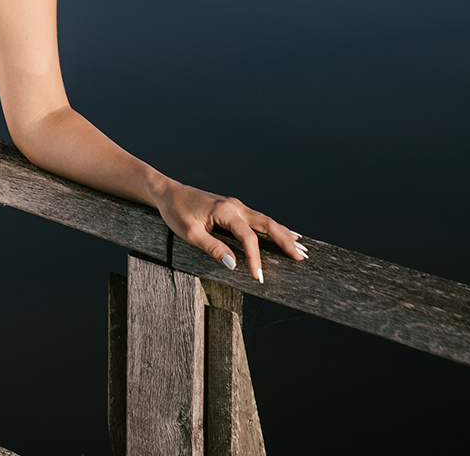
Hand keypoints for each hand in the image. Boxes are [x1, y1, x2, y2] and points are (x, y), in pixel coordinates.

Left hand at [155, 180, 307, 282]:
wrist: (167, 192)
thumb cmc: (176, 211)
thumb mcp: (189, 233)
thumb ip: (213, 248)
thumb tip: (235, 265)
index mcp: (225, 211)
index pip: (247, 237)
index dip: (255, 258)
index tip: (259, 277)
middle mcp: (235, 206)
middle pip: (267, 224)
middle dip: (285, 242)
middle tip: (302, 258)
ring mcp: (236, 206)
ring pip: (266, 221)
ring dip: (284, 235)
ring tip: (302, 249)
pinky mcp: (234, 208)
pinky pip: (258, 219)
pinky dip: (274, 228)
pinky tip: (286, 233)